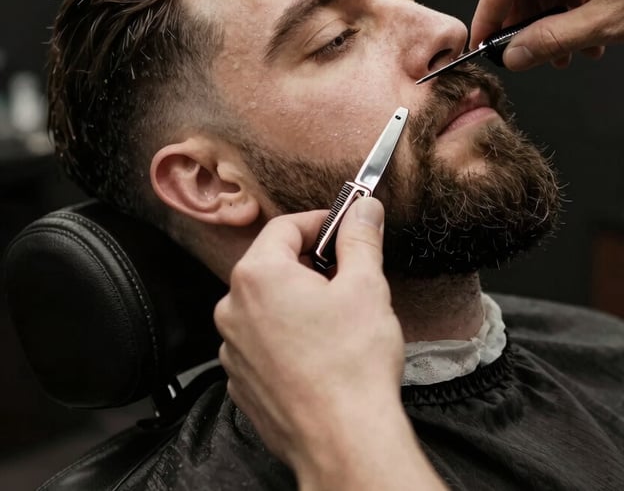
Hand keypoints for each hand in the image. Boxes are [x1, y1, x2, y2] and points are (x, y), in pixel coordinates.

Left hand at [215, 198, 446, 490]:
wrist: (343, 439)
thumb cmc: (353, 364)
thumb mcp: (366, 286)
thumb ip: (360, 239)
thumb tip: (364, 209)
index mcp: (258, 276)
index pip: (285, 227)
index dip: (321, 222)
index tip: (346, 228)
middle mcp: (233, 309)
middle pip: (273, 265)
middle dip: (311, 263)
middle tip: (349, 276)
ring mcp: (233, 348)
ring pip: (267, 305)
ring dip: (298, 301)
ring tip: (338, 320)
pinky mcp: (241, 381)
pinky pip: (263, 342)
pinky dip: (287, 336)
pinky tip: (320, 352)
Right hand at [471, 0, 623, 69]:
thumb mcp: (602, 25)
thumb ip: (548, 42)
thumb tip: (513, 56)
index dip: (487, 19)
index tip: (482, 47)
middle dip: (525, 25)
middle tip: (531, 58)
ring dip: (550, 21)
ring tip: (569, 52)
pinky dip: (568, 7)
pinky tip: (585, 34)